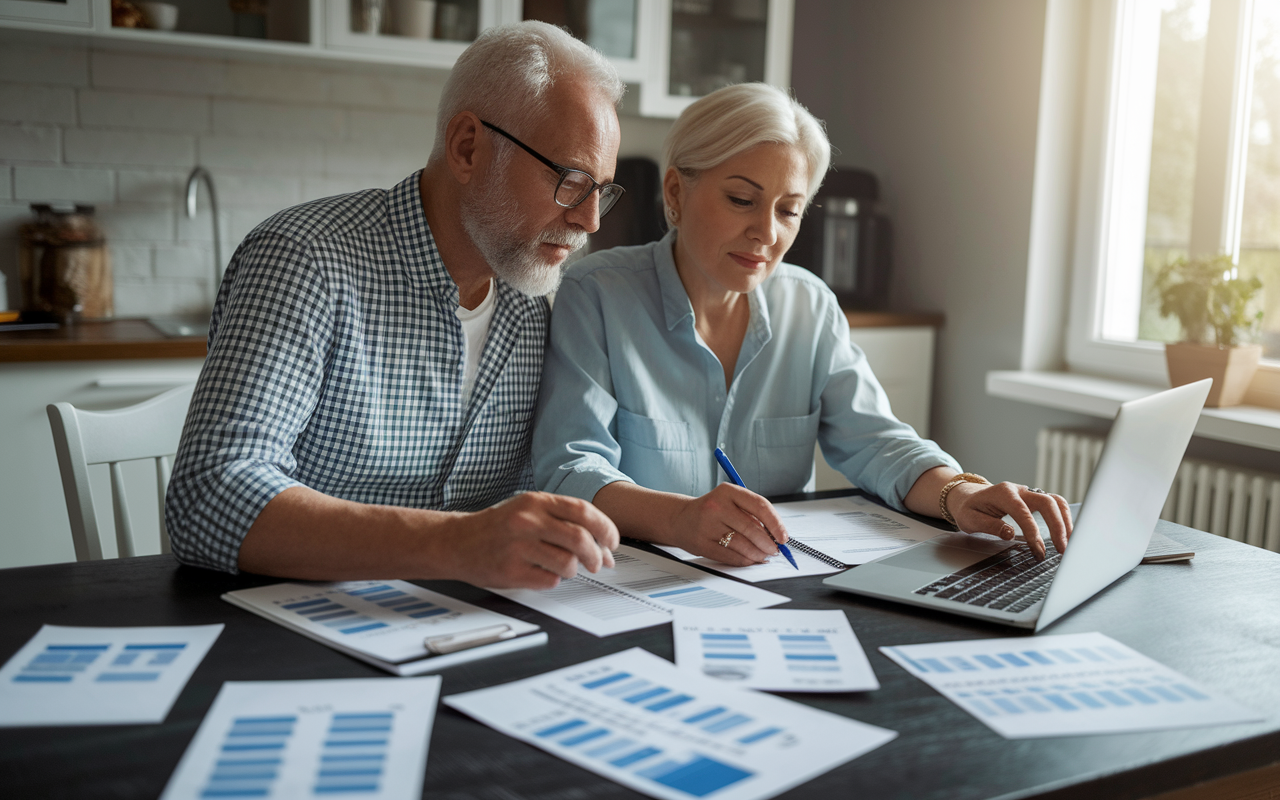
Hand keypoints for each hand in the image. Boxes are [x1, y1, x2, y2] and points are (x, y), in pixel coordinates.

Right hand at [447, 492, 619, 589]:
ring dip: (574, 570)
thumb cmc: (498, 526)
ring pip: (567, 563)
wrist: (456, 542)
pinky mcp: (511, 571)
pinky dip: (553, 580)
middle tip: (599, 563)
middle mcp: (527, 521)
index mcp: (535, 501)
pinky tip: (542, 573)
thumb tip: (601, 543)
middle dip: (596, 555)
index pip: (584, 511)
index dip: (606, 528)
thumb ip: (562, 519)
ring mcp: (518, 546)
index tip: (612, 542)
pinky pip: (549, 580)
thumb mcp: (528, 509)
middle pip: (580, 539)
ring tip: (565, 568)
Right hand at [668, 483, 788, 566]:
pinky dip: (745, 560)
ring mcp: (707, 526)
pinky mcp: (702, 544)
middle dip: (768, 543)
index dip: (775, 523)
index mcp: (727, 491)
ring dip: (758, 554)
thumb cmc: (712, 510)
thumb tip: (776, 534)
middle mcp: (716, 507)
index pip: (759, 505)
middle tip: (775, 550)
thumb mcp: (730, 502)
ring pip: (743, 545)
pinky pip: (730, 556)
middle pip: (752, 528)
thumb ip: (752, 513)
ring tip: (763, 555)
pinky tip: (750, 559)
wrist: (680, 519)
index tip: (783, 536)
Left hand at [946, 482, 1071, 559]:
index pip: (1023, 511)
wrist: (968, 497)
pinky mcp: (1034, 501)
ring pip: (1056, 501)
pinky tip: (1066, 535)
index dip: (1033, 531)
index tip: (1038, 550)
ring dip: (1066, 521)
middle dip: (1057, 525)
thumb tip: (1010, 534)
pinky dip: (1063, 519)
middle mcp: (1020, 490)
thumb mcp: (970, 519)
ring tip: (1069, 543)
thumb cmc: (969, 509)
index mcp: (1003, 493)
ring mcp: (1029, 494)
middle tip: (1062, 549)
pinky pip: (1055, 506)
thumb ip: (989, 526)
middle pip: (1047, 502)